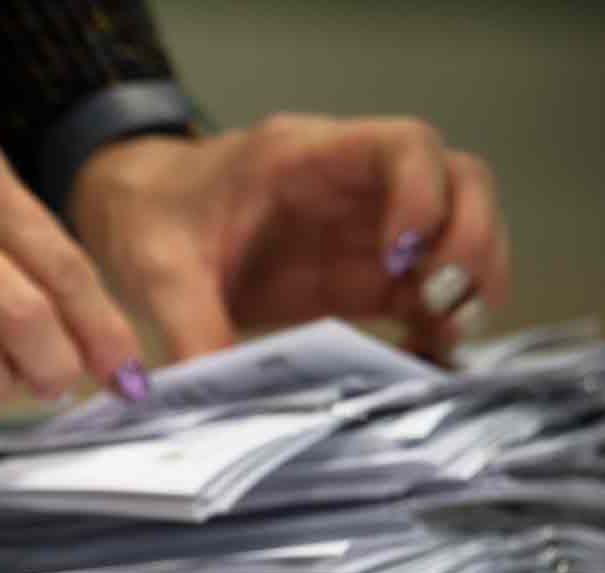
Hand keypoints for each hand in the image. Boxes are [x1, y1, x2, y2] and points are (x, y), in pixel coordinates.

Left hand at [69, 114, 509, 362]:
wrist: (134, 213)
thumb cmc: (149, 217)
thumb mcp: (158, 271)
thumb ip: (189, 327)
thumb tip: (209, 394)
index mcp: (304, 158)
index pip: (404, 146)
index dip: (425, 196)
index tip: (403, 255)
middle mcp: (351, 185)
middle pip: (459, 183)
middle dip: (470, 242)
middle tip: (444, 306)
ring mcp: (363, 230)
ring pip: (456, 233)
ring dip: (469, 283)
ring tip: (445, 337)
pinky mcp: (359, 275)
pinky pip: (424, 289)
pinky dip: (439, 322)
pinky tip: (423, 358)